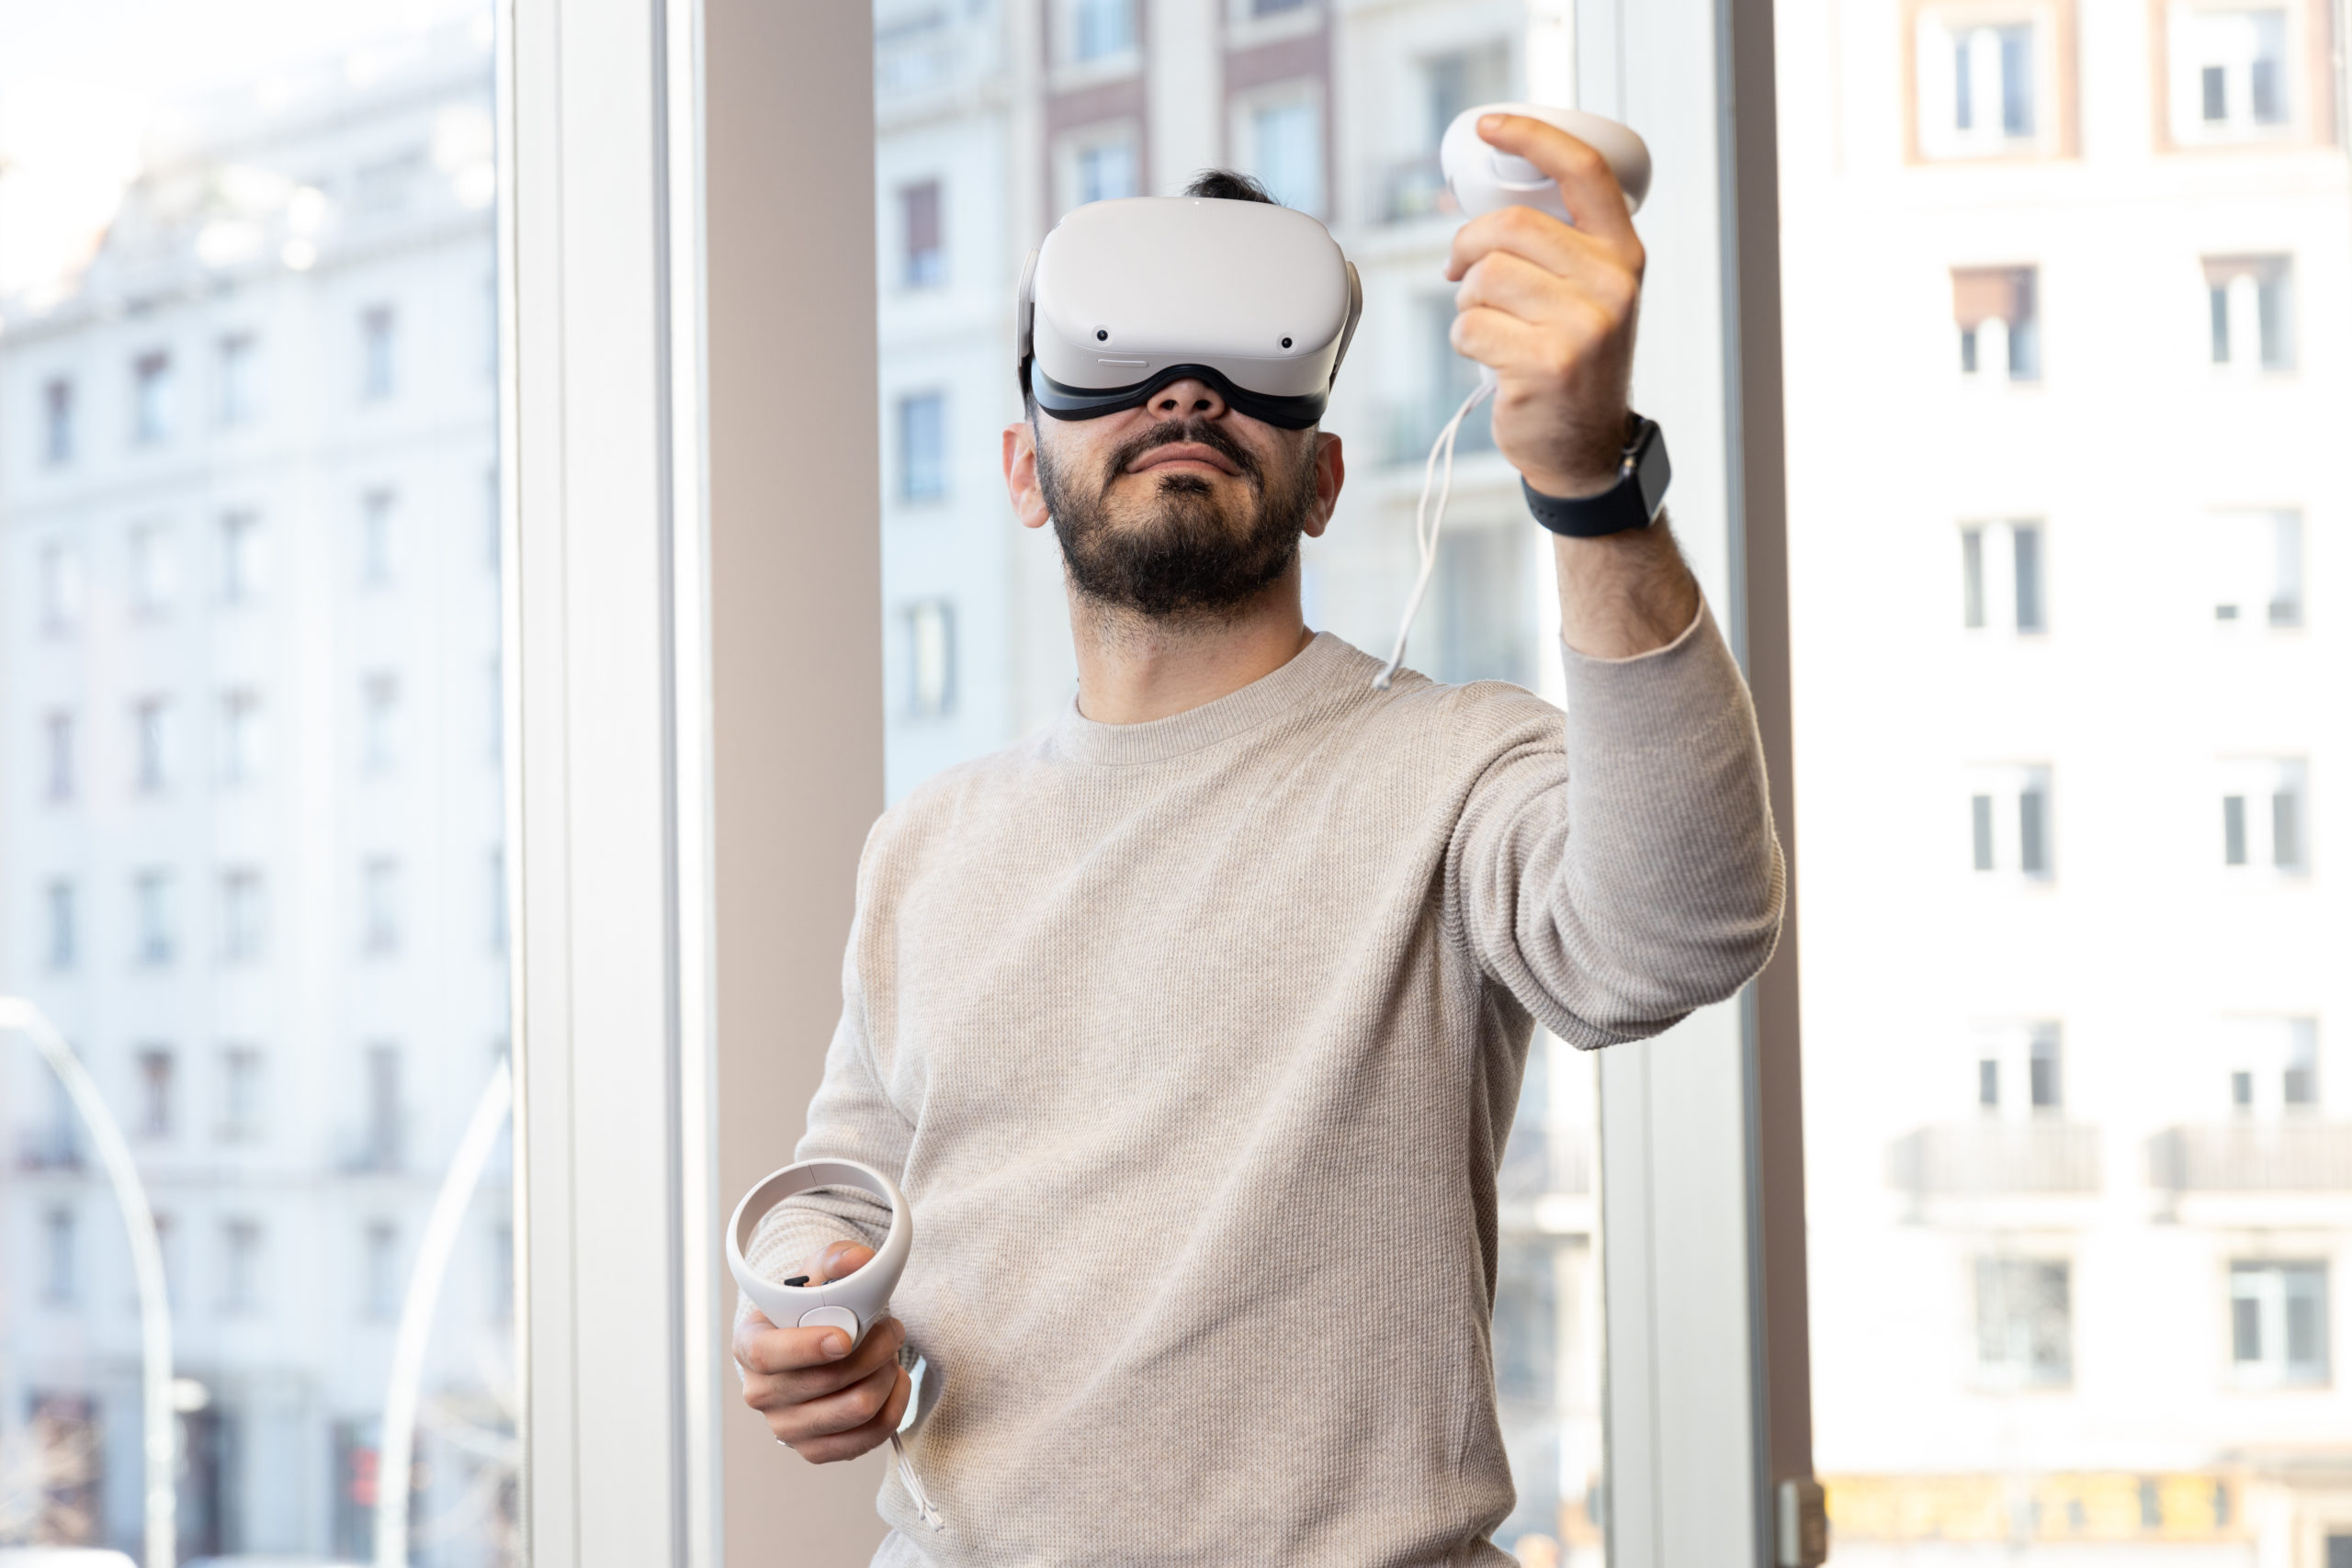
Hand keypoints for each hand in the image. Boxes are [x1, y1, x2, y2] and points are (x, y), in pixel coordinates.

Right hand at [734, 1241, 911, 1462]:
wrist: (815, 1342)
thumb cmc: (812, 1309)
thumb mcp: (820, 1274)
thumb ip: (837, 1259)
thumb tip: (858, 1259)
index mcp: (750, 1345)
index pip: (767, 1356)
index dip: (807, 1348)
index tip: (846, 1337)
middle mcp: (761, 1393)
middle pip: (824, 1384)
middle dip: (872, 1352)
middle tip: (892, 1329)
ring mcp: (786, 1427)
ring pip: (853, 1411)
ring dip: (886, 1376)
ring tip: (891, 1354)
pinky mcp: (815, 1450)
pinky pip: (867, 1439)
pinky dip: (893, 1407)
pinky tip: (893, 1382)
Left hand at [1444, 112, 1645, 498]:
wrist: (1586, 448)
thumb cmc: (1573, 363)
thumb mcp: (1587, 296)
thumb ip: (1555, 248)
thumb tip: (1476, 212)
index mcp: (1623, 255)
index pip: (1584, 172)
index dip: (1532, 137)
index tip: (1489, 127)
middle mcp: (1612, 285)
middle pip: (1511, 226)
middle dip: (1468, 247)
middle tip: (1459, 271)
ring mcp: (1584, 326)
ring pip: (1484, 278)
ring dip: (1468, 302)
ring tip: (1491, 325)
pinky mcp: (1546, 364)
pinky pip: (1470, 326)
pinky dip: (1465, 340)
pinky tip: (1492, 358)